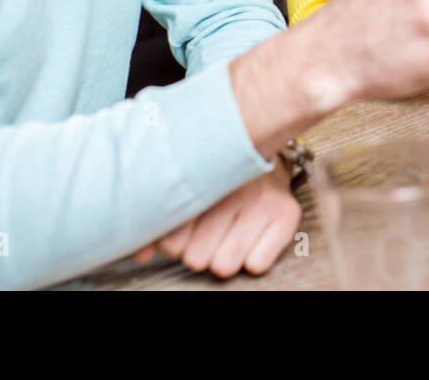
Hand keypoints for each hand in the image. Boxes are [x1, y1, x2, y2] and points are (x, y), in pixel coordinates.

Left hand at [133, 163, 301, 277]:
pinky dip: (253, 259)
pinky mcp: (287, 214)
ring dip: (223, 257)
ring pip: (224, 265)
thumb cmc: (218, 184)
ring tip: (229, 236)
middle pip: (195, 258)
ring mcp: (262, 199)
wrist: (263, 162)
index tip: (183, 232)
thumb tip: (141, 255)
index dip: (173, 244)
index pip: (171, 239)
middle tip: (210, 232)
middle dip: (198, 251)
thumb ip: (160, 223)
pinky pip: (257, 265)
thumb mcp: (186, 196)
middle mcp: (232, 186)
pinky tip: (251, 238)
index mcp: (200, 178)